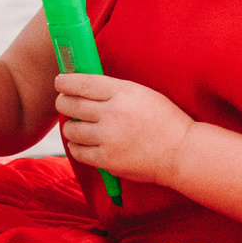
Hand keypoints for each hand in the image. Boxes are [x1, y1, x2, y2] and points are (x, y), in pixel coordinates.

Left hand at [53, 73, 193, 184]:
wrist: (182, 152)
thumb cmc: (164, 121)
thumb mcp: (142, 94)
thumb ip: (114, 90)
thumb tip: (84, 85)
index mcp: (123, 92)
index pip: (83, 83)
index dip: (66, 82)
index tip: (60, 82)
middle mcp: (112, 114)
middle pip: (71, 105)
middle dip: (63, 102)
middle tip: (64, 103)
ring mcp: (108, 138)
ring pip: (71, 130)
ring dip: (70, 127)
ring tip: (77, 126)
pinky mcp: (107, 160)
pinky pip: (77, 152)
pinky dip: (76, 147)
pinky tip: (82, 143)